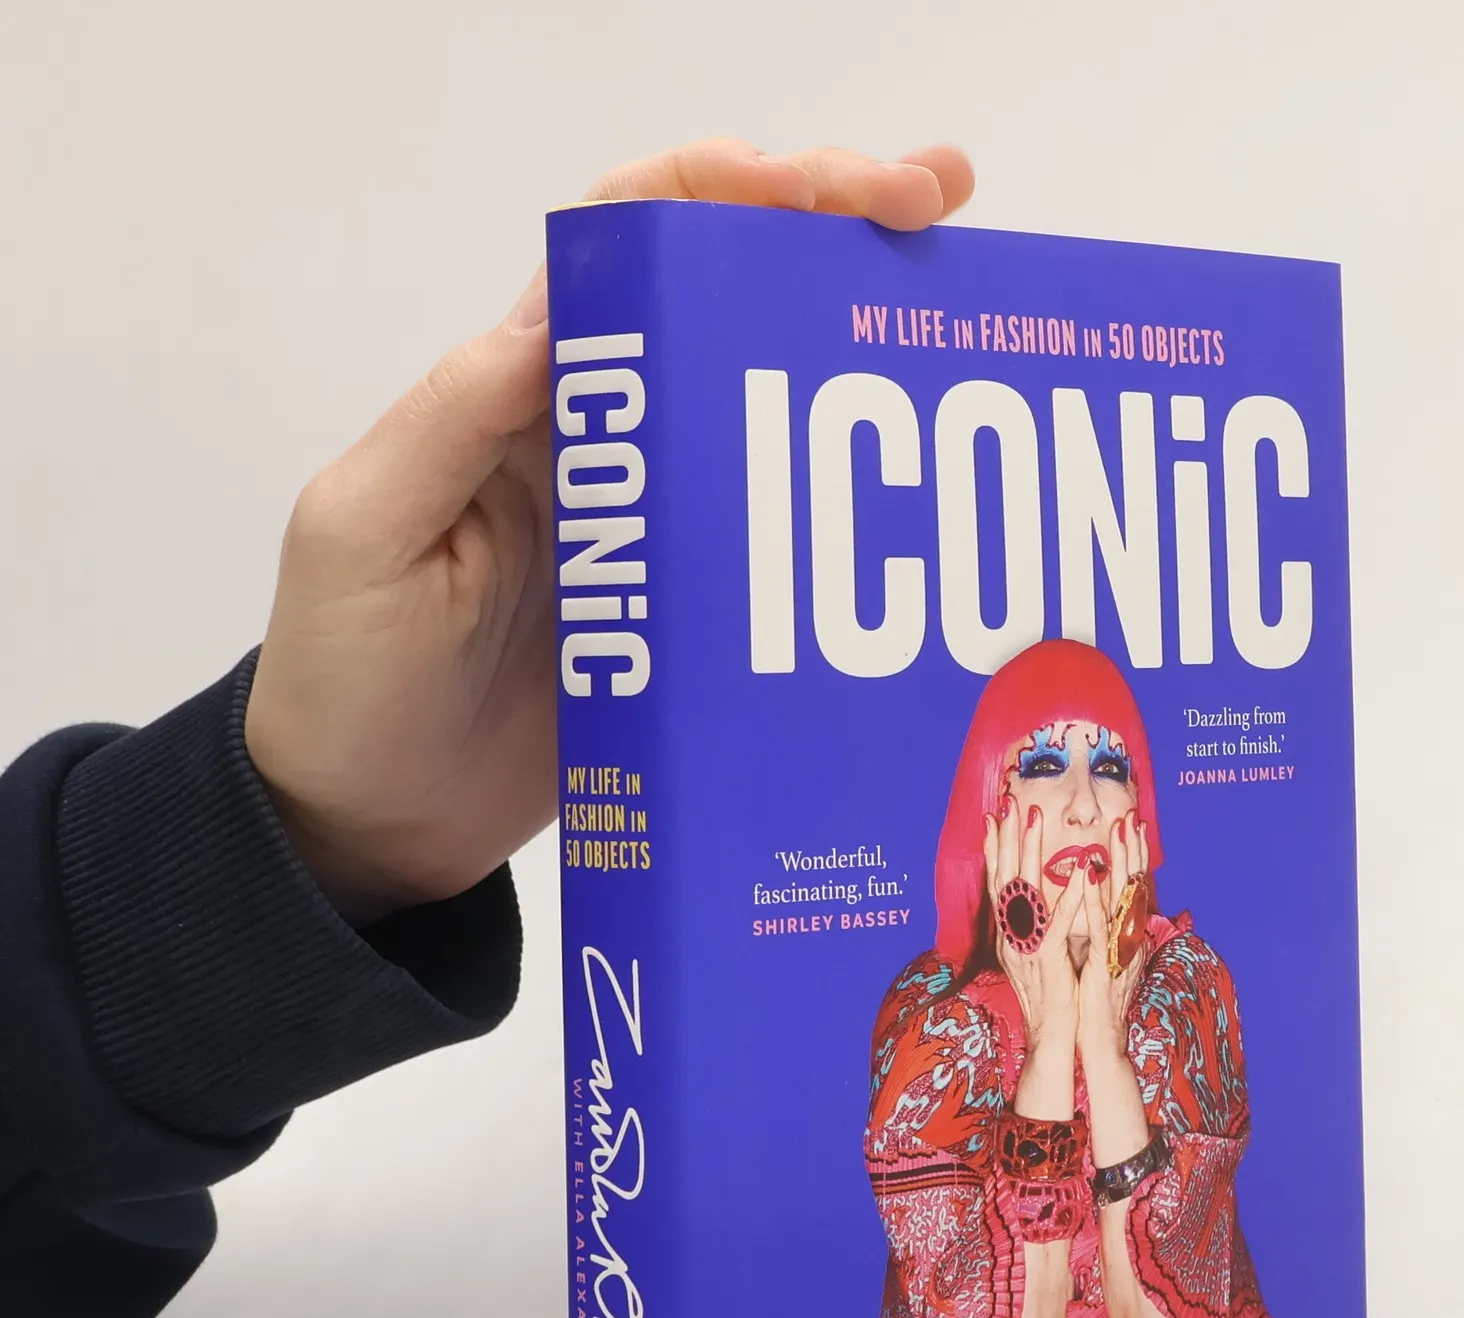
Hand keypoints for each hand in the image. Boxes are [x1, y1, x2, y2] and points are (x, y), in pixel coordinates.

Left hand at [246, 138, 974, 923]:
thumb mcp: (367, 533)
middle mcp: (608, 443)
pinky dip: (855, 517)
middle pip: (730, 304)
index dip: (733, 191)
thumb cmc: (346, 678)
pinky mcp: (696, 622)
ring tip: (967, 329)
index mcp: (525, 398)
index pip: (633, 245)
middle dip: (836, 239)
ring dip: (866, 364)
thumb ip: (456, 420)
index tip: (840, 191)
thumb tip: (566, 305)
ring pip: (774, 416)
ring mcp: (661, 535)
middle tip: (949, 213)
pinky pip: (784, 548)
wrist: (375, 830)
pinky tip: (925, 517)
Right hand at [984, 800, 1084, 1054]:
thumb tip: (1033, 904)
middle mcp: (1012, 937)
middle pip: (1005, 879)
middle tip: (1009, 805)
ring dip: (1029, 853)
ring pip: (1025, 892)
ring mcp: (1027, 948)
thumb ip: (1035, 930)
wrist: (1051, 1039)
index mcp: (1011, 935)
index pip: (999, 885)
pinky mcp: (1048, 961)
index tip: (993, 819)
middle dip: (1006, 839)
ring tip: (1034, 819)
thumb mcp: (1038, 958)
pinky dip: (1068, 897)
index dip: (994, 851)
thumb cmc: (1051, 999)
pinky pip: (1059, 924)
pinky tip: (1078, 873)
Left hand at [1076, 808, 1149, 1070]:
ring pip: (1121, 898)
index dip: (1133, 856)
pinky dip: (1095, 899)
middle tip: (1130, 817)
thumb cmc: (1096, 1000)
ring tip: (1118, 831)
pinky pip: (1100, 927)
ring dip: (1121, 862)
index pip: (1130, 888)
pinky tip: (1089, 876)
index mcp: (1124, 935)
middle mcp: (1126, 938)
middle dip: (1132, 849)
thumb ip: (1106, 932)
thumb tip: (1104, 909)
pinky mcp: (1104, 963)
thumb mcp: (1104, 958)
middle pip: (1132, 885)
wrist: (1100, 1039)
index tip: (1131, 824)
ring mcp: (1118, 949)